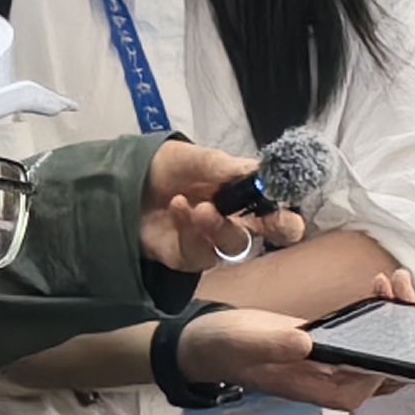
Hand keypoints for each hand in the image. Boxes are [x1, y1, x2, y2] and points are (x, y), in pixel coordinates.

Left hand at [137, 140, 307, 271]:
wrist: (121, 182)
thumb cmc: (164, 167)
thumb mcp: (197, 157)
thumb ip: (229, 168)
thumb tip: (263, 173)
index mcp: (245, 193)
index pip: (281, 209)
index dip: (292, 210)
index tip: (290, 204)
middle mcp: (236, 219)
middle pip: (273, 234)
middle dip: (275, 227)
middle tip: (268, 219)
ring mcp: (212, 241)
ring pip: (234, 245)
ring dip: (219, 226)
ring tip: (199, 207)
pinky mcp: (187, 257)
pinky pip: (199, 252)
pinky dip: (190, 229)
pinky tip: (178, 208)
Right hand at [176, 273, 414, 410]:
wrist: (209, 344)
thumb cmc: (227, 347)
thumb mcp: (248, 342)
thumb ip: (275, 346)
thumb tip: (307, 344)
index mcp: (329, 391)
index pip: (383, 373)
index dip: (397, 338)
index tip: (393, 298)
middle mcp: (340, 385)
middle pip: (394, 365)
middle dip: (407, 325)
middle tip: (400, 282)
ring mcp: (338, 368)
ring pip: (387, 350)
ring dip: (397, 316)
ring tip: (392, 279)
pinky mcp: (332, 350)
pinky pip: (371, 338)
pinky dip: (381, 314)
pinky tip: (378, 286)